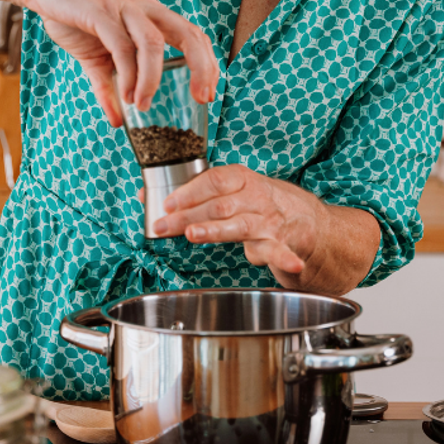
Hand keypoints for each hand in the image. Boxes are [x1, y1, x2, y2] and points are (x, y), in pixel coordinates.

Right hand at [13, 0, 218, 125]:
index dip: (207, 63)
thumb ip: (109, 86)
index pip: (192, 34)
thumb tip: (118, 120)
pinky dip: (127, 73)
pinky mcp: (98, 11)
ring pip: (153, 43)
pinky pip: (121, 45)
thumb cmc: (70, 13)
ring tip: (144, 105)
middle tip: (202, 98)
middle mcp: (143, 7)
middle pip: (189, 33)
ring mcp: (122, 6)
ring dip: (153, 79)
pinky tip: (125, 94)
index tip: (208, 93)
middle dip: (202, 67)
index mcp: (149, 13)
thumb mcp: (96, 56)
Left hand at [150, 165, 323, 280]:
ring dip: (214, 231)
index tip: (167, 203)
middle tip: (162, 226)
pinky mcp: (277, 242)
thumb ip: (190, 194)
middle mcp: (254, 197)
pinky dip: (285, 258)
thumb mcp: (226, 189)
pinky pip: (279, 251)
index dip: (188, 192)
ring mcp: (266, 220)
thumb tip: (145, 197)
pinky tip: (291, 265)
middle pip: (217, 205)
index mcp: (240, 178)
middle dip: (186, 216)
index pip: (212, 181)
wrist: (298, 214)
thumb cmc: (252, 200)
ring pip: (238, 226)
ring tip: (192, 235)